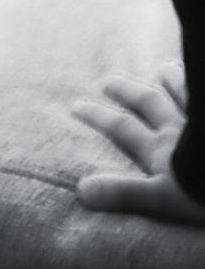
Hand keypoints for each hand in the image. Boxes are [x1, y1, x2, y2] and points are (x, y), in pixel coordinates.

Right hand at [73, 60, 204, 224]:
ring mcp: (200, 121)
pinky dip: (197, 84)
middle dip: (126, 91)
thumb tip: (81, 190)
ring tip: (161, 69)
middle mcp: (179, 129)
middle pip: (149, 103)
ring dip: (170, 81)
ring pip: (184, 94)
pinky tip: (197, 74)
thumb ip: (125, 193)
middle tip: (107, 80)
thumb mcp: (162, 199)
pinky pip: (203, 95)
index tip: (75, 105)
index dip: (98, 116)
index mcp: (161, 149)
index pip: (123, 128)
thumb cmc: (203, 193)